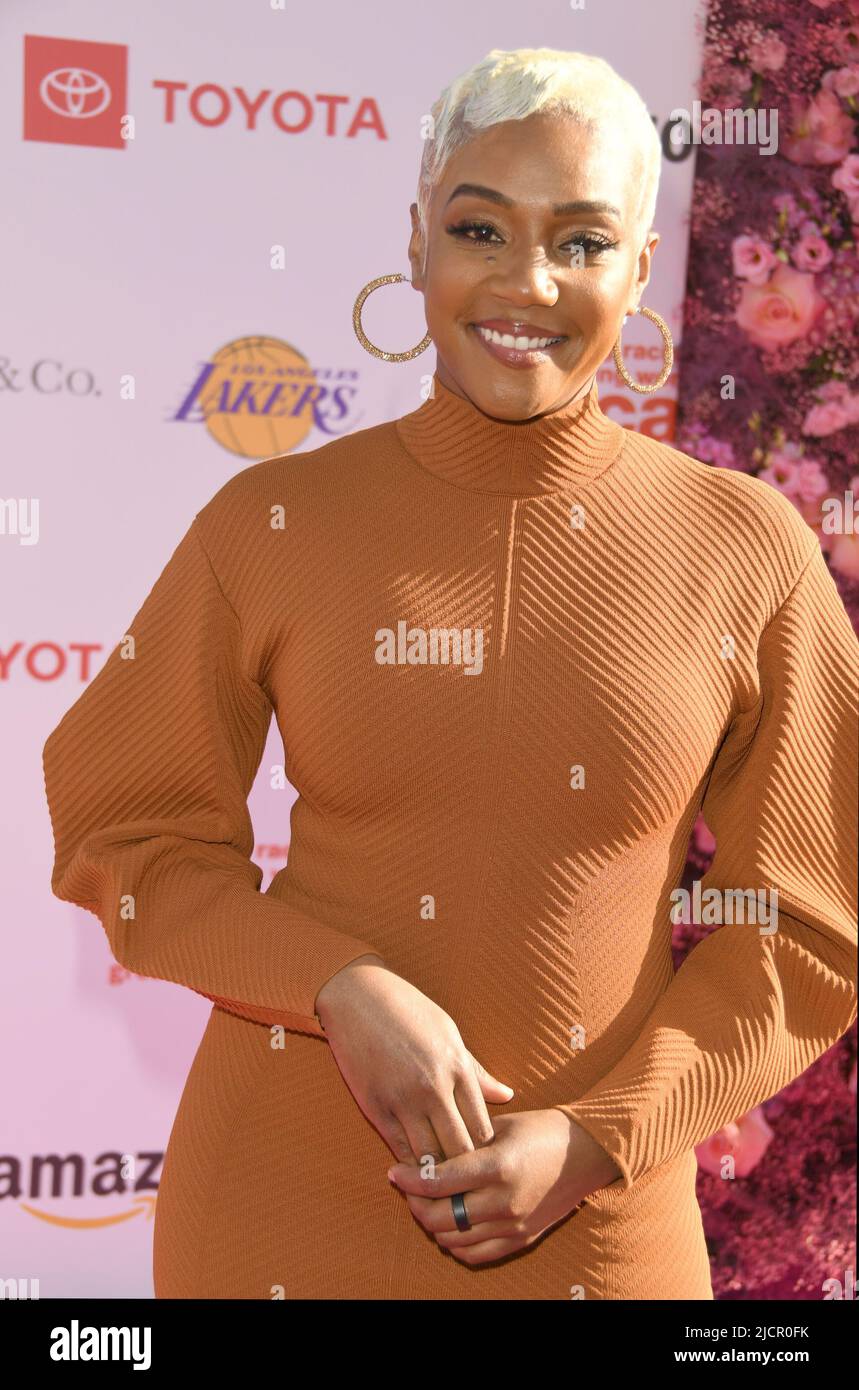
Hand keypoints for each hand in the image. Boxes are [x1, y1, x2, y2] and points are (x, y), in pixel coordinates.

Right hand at [314, 956, 515, 1165]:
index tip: (485, 1162)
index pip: (481, 1127)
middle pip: (459, 1148)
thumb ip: (476, 1071)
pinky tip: (416, 1172)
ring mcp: (402, 1099)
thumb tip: (507, 1096)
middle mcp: (432, 1086)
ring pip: (429, 1156)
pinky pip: (398, 1148)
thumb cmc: (408, 1011)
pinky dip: (410, 1164)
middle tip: (468, 1185)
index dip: (485, 1151)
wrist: (358, 997)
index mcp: (456, 1066)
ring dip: (437, 1173)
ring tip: (444, 1186)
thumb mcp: (449, 1033)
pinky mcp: (375, 1106)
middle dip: (465, 1170)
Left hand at [386, 1108, 621, 1265]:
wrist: (586, 1154)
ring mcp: (513, 1223)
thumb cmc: (542, 1130)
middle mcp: (504, 1199)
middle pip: (441, 1216)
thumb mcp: (501, 1126)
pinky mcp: (521, 1238)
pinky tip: (450, 1225)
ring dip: (433, 1224)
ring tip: (427, 1204)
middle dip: (415, 1203)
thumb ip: (465, 1142)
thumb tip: (428, 1155)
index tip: (394, 1171)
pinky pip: (476, 1254)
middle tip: (408, 1188)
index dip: (410, 1178)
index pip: (439, 1181)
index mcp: (498, 1165)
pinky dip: (455, 1244)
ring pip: (454, 1239)